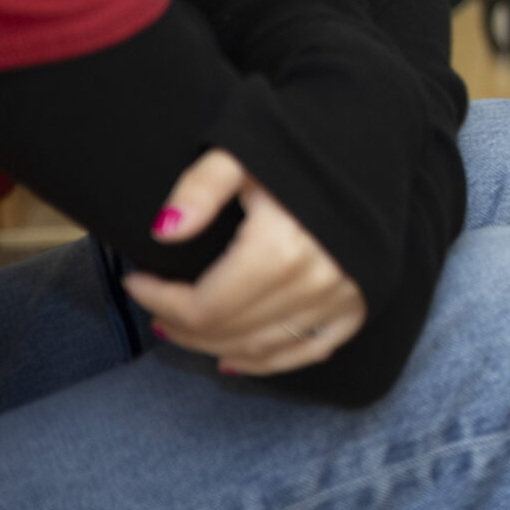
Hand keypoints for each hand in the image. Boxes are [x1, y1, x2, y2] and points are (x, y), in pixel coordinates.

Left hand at [124, 149, 367, 376]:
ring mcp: (341, 300)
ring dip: (214, 346)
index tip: (136, 282)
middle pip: (227, 332)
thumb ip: (201, 188)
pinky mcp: (359, 306)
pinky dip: (267, 362)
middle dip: (181, 325)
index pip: (203, 305)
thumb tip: (164, 232)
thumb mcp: (245, 152)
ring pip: (261, 348)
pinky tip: (234, 359)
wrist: (374, 146)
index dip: (159, 300)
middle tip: (156, 308)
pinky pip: (306, 352)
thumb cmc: (304, 147)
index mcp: (281, 250)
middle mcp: (314, 284)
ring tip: (184, 330)